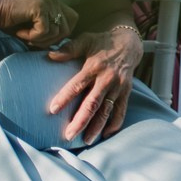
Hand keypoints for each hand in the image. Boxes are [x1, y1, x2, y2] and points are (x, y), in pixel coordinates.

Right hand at [0, 0, 77, 45]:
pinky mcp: (40, 8)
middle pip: (67, 30)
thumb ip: (49, 34)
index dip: (60, 34)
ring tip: (25, 34)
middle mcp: (55, 1)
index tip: (44, 38)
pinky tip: (21, 32)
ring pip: (56, 32)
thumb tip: (60, 50)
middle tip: (32, 39)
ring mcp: (48, 3)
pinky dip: (32, 36)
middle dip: (50, 41)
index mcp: (55, 4)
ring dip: (39, 39)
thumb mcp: (35, 30)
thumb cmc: (12, 21)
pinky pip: (44, 31)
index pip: (73, 21)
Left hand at [46, 25, 141, 144]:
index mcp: (94, 66)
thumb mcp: (85, 40)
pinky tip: (106, 134)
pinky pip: (121, 110)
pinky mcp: (126, 92)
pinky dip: (115, 123)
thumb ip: (69, 49)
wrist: (129, 43)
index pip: (78, 84)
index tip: (53, 109)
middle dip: (80, 120)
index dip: (66, 97)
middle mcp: (107, 78)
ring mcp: (118, 87)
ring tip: (86, 140)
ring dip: (96, 127)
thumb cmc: (101, 43)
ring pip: (106, 110)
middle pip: (93, 103)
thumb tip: (50, 55)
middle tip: (68, 135)